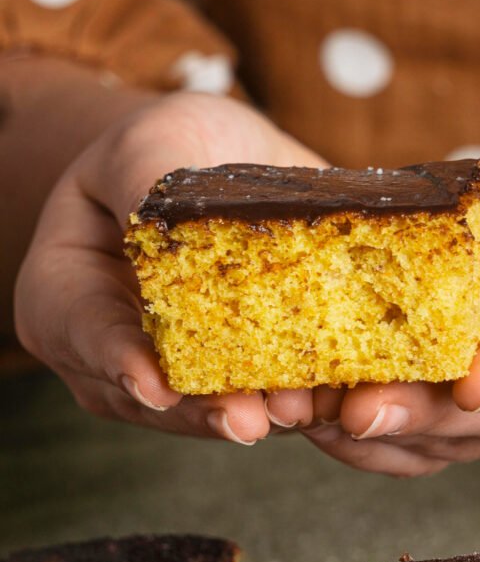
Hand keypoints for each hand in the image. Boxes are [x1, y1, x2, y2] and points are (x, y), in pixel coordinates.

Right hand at [15, 92, 322, 442]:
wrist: (220, 166)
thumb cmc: (170, 148)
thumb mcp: (152, 142)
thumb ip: (149, 182)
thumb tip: (170, 229)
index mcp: (65, 293)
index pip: (85, 333)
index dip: (120, 362)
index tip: (158, 388)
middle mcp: (110, 353)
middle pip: (151, 396)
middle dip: (204, 410)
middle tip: (249, 419)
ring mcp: (170, 378)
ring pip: (210, 413)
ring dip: (261, 415)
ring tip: (300, 411)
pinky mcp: (233, 385)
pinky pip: (260, 404)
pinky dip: (297, 406)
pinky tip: (333, 403)